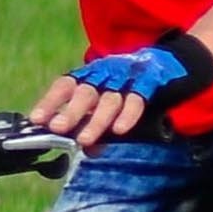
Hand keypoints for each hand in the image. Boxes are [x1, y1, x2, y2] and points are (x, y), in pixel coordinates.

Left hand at [33, 33, 212, 146]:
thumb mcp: (114, 104)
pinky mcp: (151, 80)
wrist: (176, 62)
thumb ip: (101, 125)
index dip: (51, 101)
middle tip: (57, 128)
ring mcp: (129, 75)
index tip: (37, 119)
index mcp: (93, 74)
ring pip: (109, 99)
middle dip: (71, 111)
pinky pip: (137, 98)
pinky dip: (128, 115)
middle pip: (85, 92)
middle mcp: (107, 72)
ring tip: (85, 140)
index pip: (66, 85)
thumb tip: (89, 149)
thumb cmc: (138, 87)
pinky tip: (119, 131)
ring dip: (97, 120)